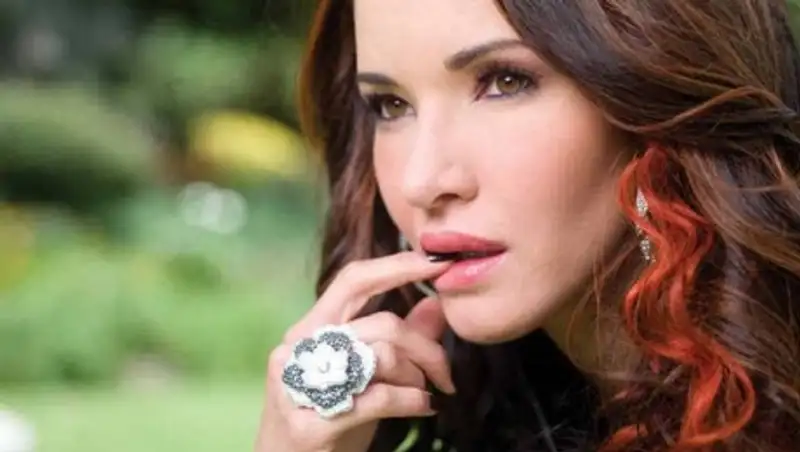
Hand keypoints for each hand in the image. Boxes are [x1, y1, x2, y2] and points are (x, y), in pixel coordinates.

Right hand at [255, 252, 456, 451]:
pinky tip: (422, 408)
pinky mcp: (311, 423)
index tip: (436, 262)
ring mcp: (301, 386)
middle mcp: (299, 349)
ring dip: (418, 378)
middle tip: (445, 374)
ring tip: (424, 395)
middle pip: (382, 324)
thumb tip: (435, 304)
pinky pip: (380, 397)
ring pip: (384, 356)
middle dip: (426, 348)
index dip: (396, 265)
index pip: (353, 281)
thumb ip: (396, 341)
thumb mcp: (362, 376)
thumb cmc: (327, 421)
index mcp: (309, 329)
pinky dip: (411, 401)